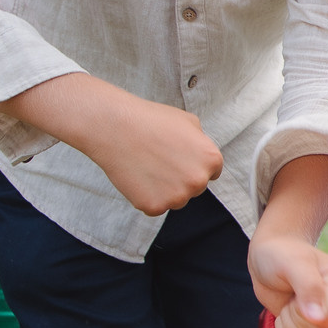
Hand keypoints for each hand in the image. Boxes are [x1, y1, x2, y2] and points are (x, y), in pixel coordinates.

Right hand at [87, 94, 223, 214]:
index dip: (193, 163)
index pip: (211, 172)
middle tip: (159, 160)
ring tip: (147, 166)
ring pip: (175, 200)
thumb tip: (201, 156)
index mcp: (211, 160)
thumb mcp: (188, 121)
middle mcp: (199, 181)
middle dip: (181, 178)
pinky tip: (137, 177)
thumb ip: (201, 142)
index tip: (177, 156)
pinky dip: (146, 196)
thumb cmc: (151, 120)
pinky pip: (155, 207)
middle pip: (194, 188)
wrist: (116, 128)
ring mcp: (177, 197)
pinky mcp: (155, 207)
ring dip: (164, 189)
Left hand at [251, 237, 327, 327]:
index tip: (294, 293)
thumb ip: (308, 287)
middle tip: (292, 296)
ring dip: (290, 324)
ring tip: (290, 302)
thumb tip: (320, 318)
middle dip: (295, 318)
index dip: (303, 313)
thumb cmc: (281, 255)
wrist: (270, 257)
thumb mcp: (293, 264)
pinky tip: (288, 312)